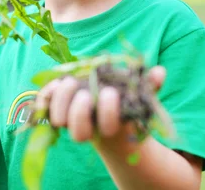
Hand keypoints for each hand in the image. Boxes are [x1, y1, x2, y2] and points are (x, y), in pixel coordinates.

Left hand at [35, 66, 165, 142]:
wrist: (100, 113)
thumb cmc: (123, 102)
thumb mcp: (139, 93)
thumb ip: (150, 85)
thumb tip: (160, 72)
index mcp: (110, 125)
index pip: (107, 128)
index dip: (107, 112)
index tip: (110, 92)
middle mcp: (88, 127)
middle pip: (78, 133)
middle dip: (80, 113)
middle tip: (84, 93)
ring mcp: (69, 119)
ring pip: (59, 120)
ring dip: (61, 101)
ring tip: (69, 82)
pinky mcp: (55, 108)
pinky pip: (44, 105)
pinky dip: (46, 94)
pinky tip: (57, 80)